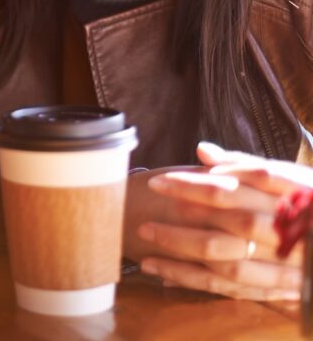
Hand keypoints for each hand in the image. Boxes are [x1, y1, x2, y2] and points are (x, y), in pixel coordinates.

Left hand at [131, 142, 302, 300]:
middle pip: (227, 230)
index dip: (191, 186)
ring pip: (226, 266)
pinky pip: (232, 290)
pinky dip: (197, 283)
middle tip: (144, 219)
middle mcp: (283, 236)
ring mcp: (283, 267)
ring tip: (145, 245)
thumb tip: (202, 150)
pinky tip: (164, 275)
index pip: (229, 191)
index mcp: (285, 203)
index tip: (158, 182)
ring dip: (184, 257)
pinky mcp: (277, 289)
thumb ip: (246, 165)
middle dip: (182, 224)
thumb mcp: (292, 177)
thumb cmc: (312, 202)